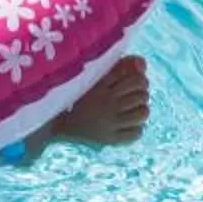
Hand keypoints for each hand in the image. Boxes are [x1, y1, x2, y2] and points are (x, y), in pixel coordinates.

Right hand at [28, 54, 150, 157]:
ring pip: (142, 113)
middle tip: (135, 97)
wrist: (59, 125)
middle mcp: (107, 104)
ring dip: (141, 110)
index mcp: (102, 88)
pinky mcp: (110, 139)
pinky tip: (129, 125)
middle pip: (142, 95)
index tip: (136, 84)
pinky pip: (136, 132)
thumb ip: (116, 69)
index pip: (135, 79)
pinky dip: (136, 129)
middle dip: (142, 94)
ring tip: (134, 111)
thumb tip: (142, 62)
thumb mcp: (93, 81)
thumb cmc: (80, 99)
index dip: (141, 80)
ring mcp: (109, 123)